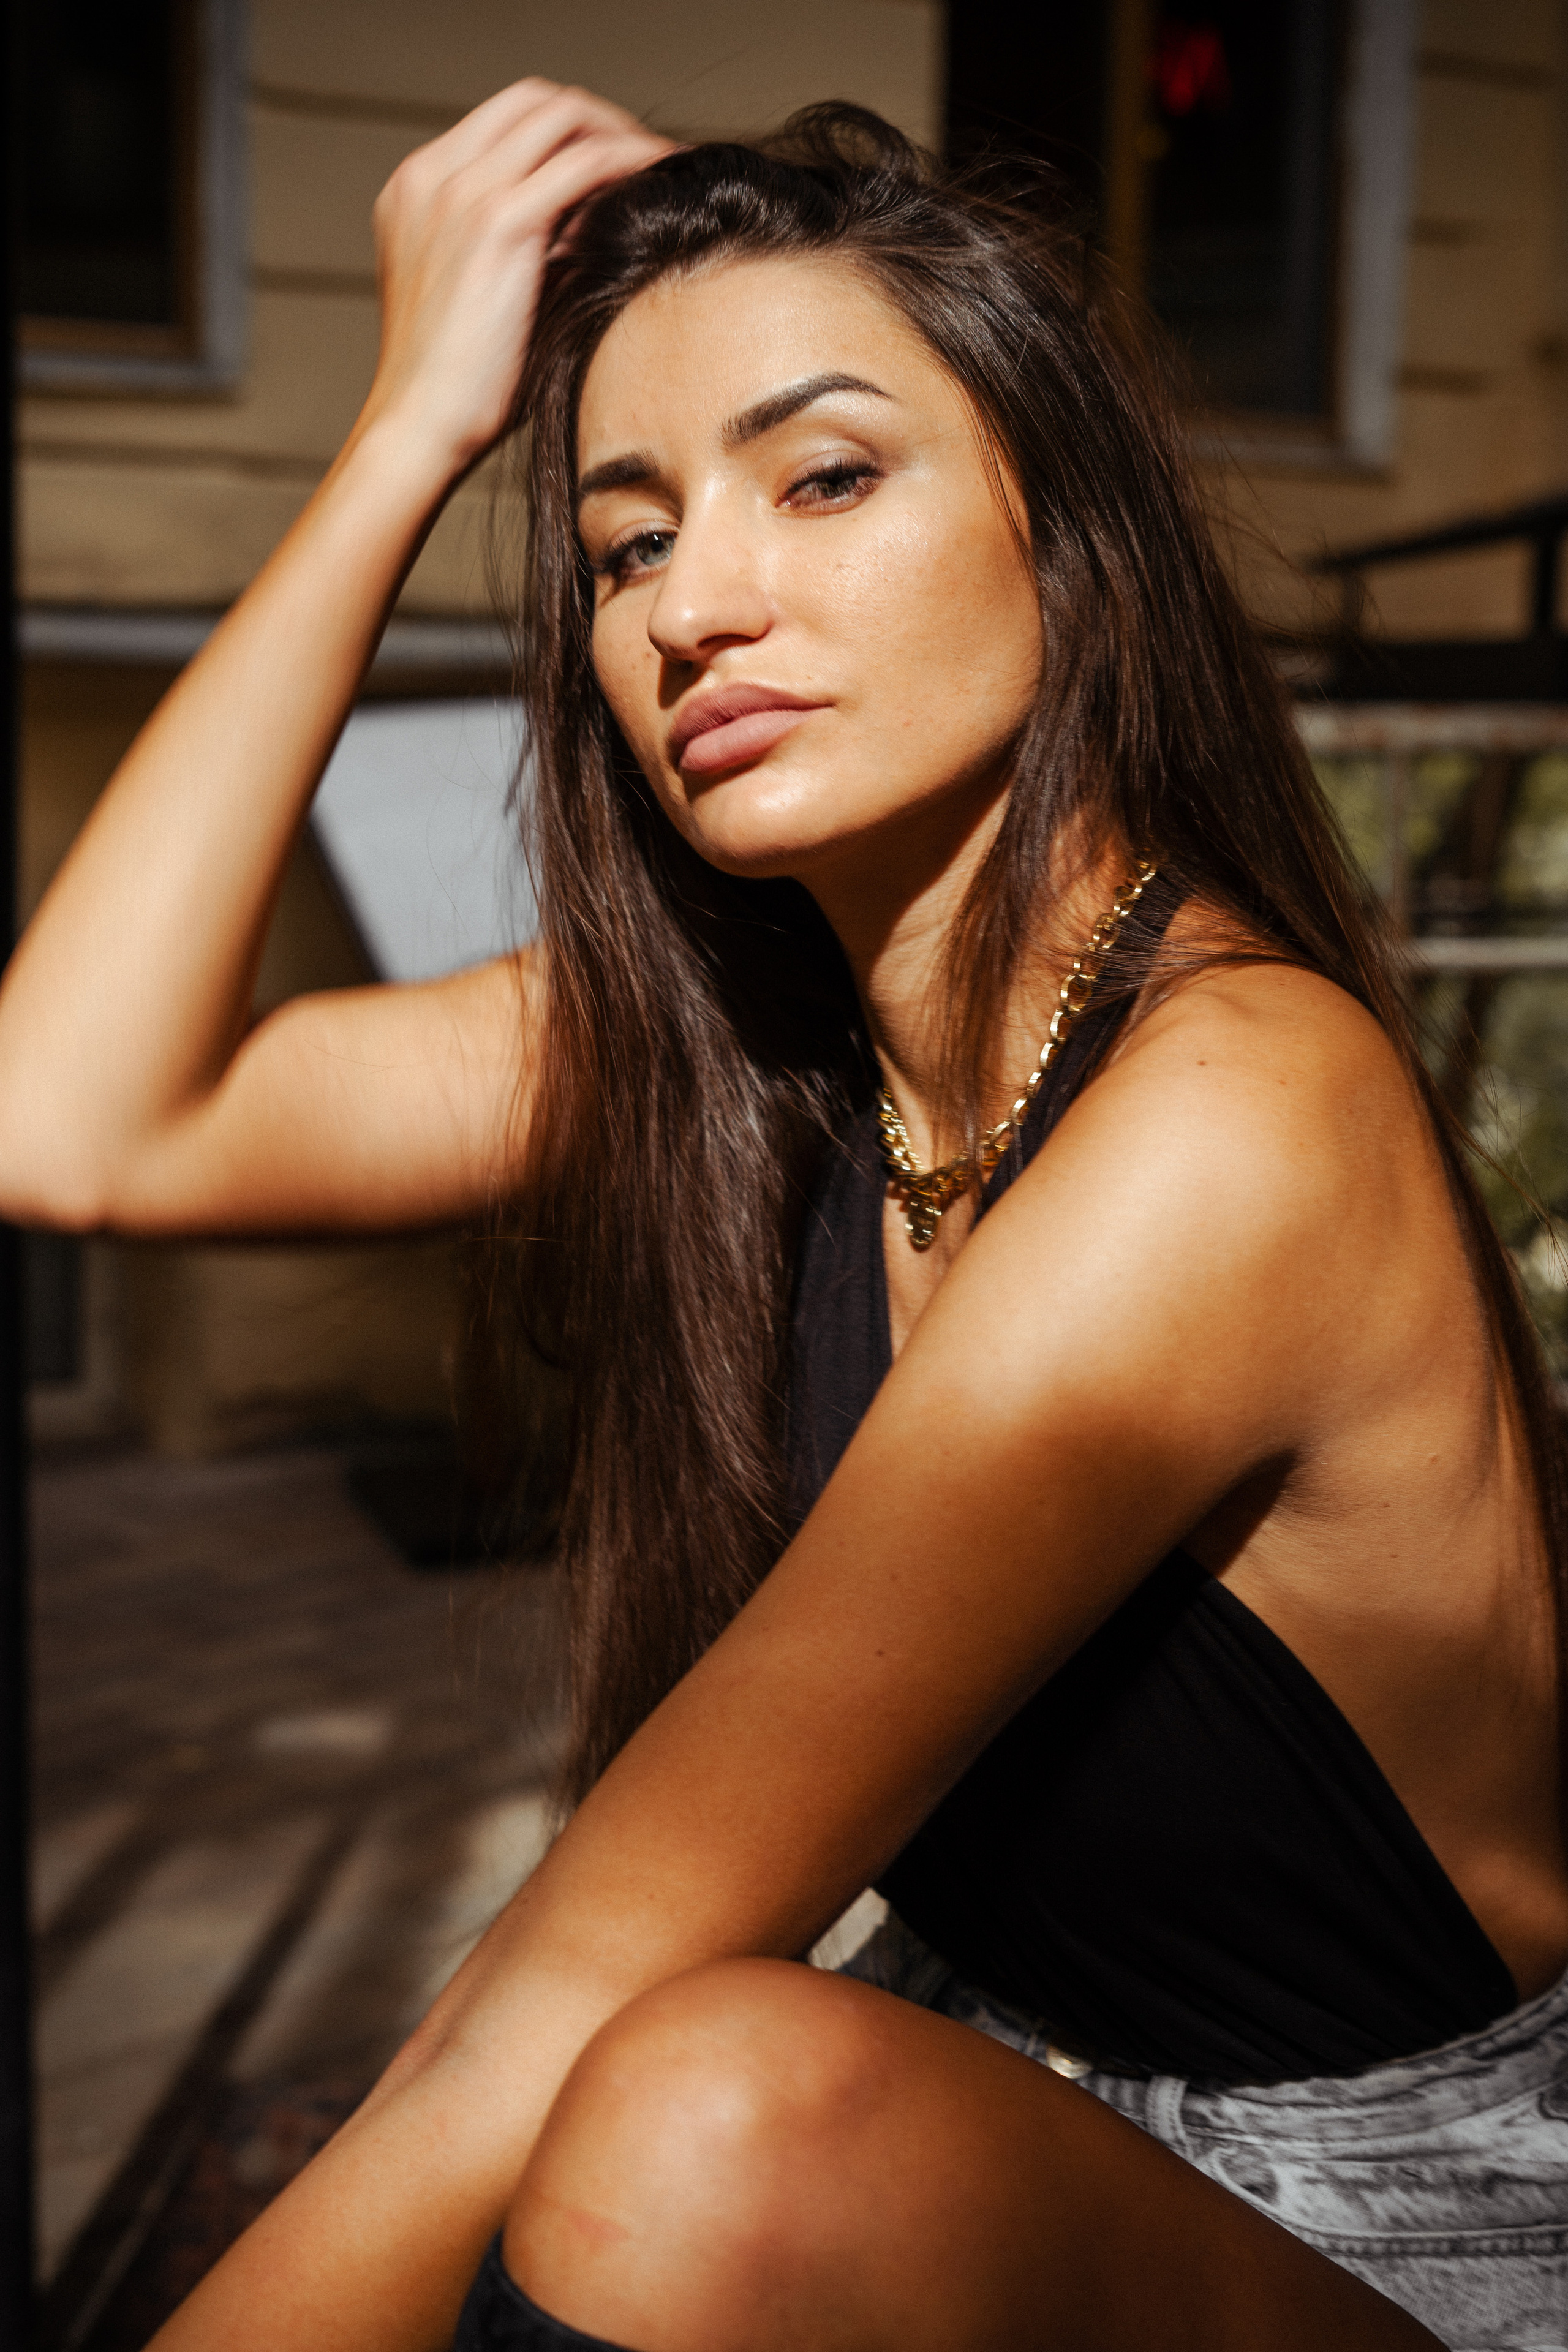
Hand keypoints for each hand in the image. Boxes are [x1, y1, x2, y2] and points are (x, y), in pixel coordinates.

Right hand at [361, 80, 670, 480]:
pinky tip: (662, 181)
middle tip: (650, 159)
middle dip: (600, 120)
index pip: (504, 121)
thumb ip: (517, 252)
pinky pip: (583, 162)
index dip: (568, 131)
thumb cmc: (456, 389)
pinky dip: (630, 160)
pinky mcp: (497, 221)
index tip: (615, 163)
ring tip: (666, 169)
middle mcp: (432, 175)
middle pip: (533, 102)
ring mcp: (460, 191)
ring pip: (561, 117)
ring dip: (622, 134)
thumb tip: (587, 233)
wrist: (420, 428)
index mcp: (417, 189)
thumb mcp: (477, 298)